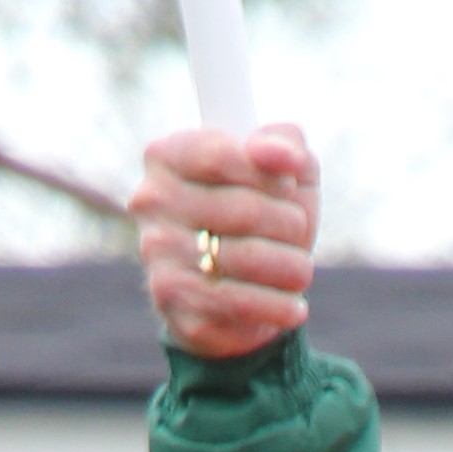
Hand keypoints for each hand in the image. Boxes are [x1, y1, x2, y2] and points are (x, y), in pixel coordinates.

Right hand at [133, 125, 317, 358]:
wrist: (233, 299)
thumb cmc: (259, 219)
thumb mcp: (278, 172)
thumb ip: (284, 144)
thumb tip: (283, 156)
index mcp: (167, 156)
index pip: (228, 157)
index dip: (272, 178)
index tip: (287, 190)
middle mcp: (152, 201)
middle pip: (247, 210)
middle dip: (290, 225)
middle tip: (299, 235)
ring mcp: (158, 254)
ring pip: (250, 258)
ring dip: (292, 267)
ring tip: (300, 271)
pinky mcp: (174, 304)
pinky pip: (242, 304)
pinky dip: (280, 306)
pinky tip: (294, 306)